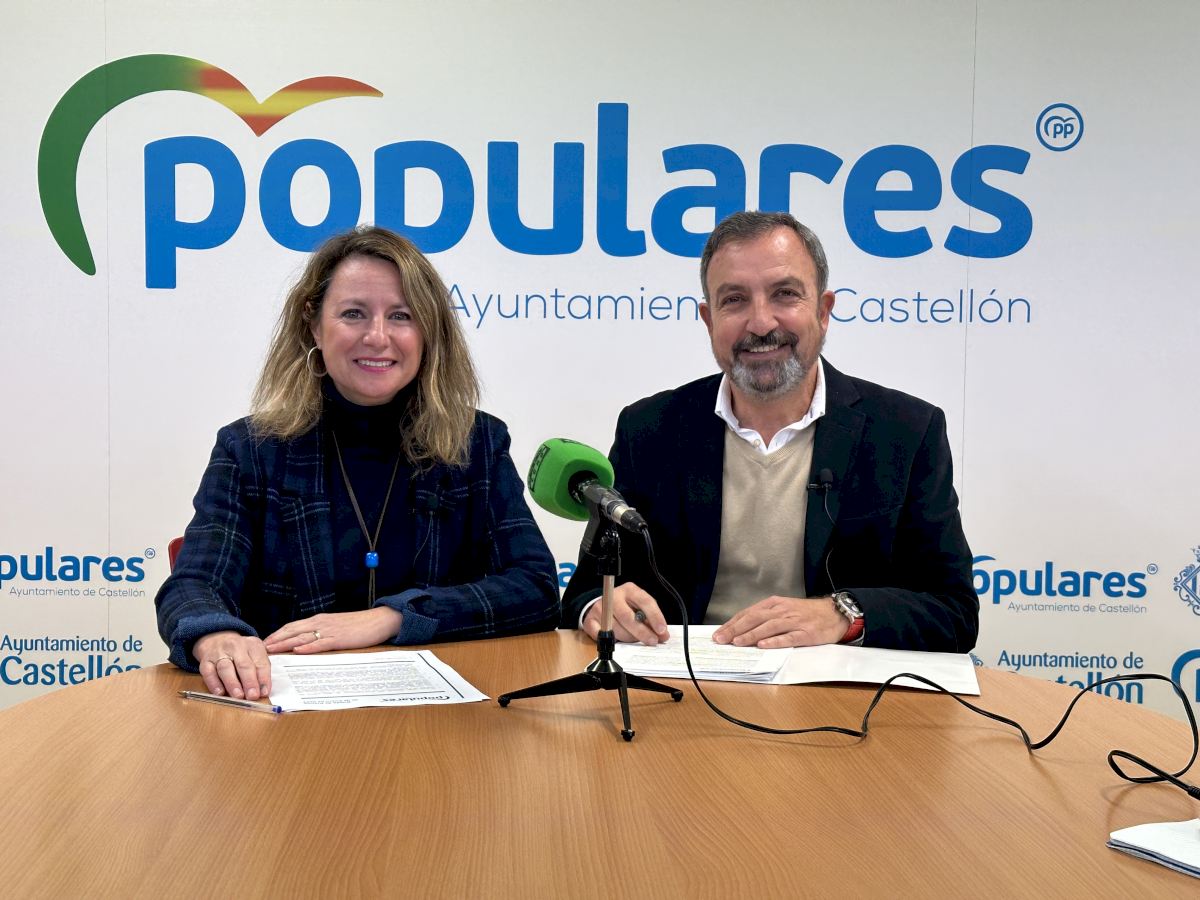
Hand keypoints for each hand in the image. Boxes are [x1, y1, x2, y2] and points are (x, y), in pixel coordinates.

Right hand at [192, 631, 271, 700]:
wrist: (217, 639)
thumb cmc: (241, 653)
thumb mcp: (255, 655)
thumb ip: (261, 671)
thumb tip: (263, 691)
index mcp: (253, 645)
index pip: (261, 662)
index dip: (264, 679)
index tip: (264, 693)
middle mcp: (236, 647)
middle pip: (244, 665)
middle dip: (249, 682)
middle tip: (252, 696)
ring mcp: (219, 653)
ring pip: (225, 668)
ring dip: (232, 683)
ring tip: (238, 696)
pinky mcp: (205, 661)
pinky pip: (208, 672)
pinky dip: (213, 683)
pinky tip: (220, 693)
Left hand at [263, 607, 402, 654]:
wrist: (379, 620)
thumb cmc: (359, 625)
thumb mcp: (336, 626)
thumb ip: (322, 632)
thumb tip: (307, 642)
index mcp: (319, 620)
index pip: (292, 626)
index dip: (277, 633)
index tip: (265, 641)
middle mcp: (320, 623)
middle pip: (292, 630)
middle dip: (276, 639)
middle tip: (261, 648)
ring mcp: (329, 630)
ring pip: (302, 637)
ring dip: (285, 644)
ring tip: (272, 651)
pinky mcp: (339, 639)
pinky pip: (320, 643)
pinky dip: (307, 647)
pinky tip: (297, 651)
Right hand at [582, 582, 670, 645]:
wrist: (602, 606)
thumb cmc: (625, 608)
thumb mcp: (639, 608)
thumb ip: (651, 620)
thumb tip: (663, 636)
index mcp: (630, 590)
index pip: (645, 601)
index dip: (655, 617)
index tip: (662, 630)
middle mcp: (613, 596)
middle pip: (628, 616)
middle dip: (642, 632)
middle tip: (652, 641)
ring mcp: (600, 608)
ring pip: (615, 629)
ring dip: (628, 638)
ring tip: (633, 639)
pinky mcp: (590, 620)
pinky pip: (601, 635)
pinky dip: (610, 640)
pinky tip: (616, 640)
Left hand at [712, 596, 848, 647]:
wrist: (834, 613)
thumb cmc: (805, 613)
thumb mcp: (783, 609)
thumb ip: (765, 617)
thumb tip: (741, 629)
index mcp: (774, 604)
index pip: (748, 613)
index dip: (732, 624)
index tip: (718, 634)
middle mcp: (781, 611)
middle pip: (754, 619)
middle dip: (736, 630)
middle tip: (721, 640)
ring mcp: (794, 622)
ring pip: (768, 627)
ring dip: (751, 635)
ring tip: (738, 642)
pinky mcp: (805, 633)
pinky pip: (788, 637)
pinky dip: (775, 641)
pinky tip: (764, 645)